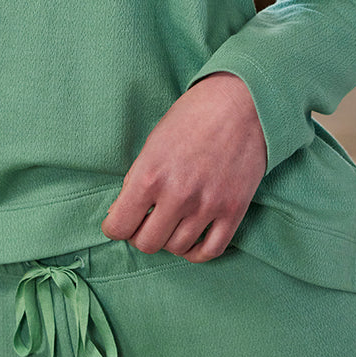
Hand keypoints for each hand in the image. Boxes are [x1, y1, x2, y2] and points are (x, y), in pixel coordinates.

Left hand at [101, 73, 266, 261]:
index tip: (119, 222)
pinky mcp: (233, 211)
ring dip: (168, 240)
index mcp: (150, 175)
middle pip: (147, 243)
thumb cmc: (192, 117)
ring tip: (169, 223)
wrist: (240, 104)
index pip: (119, 227)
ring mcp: (207, 206)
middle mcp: (177, 196)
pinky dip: (196, 252)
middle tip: (144, 222)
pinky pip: (210, 251)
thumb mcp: (153, 143)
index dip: (114, 227)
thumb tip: (120, 212)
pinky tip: (190, 240)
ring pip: (177, 248)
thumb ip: (136, 180)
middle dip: (140, 235)